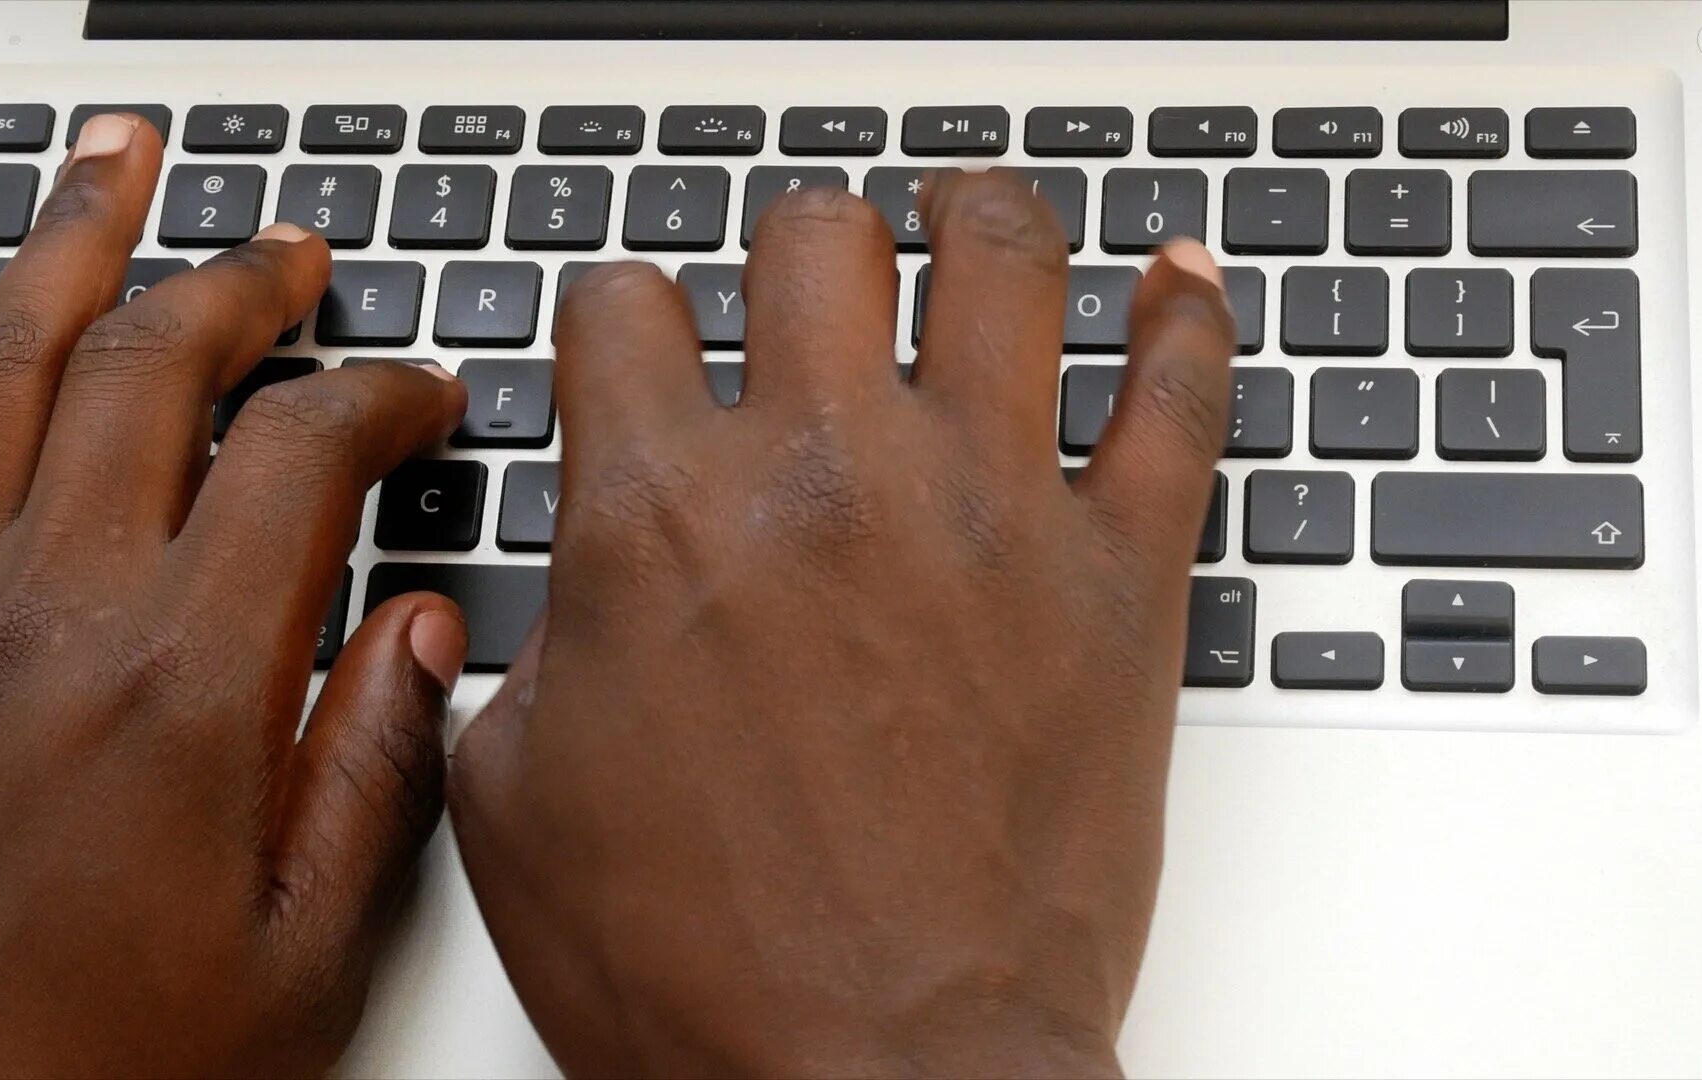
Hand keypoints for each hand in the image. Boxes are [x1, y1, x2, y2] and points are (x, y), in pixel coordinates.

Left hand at [0, 114, 469, 1075]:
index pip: (304, 454)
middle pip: (151, 365)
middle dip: (241, 283)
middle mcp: (45, 613)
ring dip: (73, 249)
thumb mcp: (296, 960)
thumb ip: (374, 774)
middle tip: (292, 254)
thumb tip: (426, 640)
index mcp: (185, 684)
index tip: (419, 399)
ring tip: (121, 170)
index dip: (382, 397)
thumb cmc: (75, 1069)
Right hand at [449, 173, 1234, 1076]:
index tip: (645, 346)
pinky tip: (1171, 285)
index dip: (624, 319)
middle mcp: (827, 478)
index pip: (627, 307)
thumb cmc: (701, 975)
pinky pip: (1181, 397)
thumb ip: (525, 651)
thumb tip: (561, 593)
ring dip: (976, 217)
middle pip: (814, 237)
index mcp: (659, 515)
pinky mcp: (1119, 583)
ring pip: (1002, 259)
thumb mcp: (517, 806)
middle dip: (794, 247)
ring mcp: (989, 514)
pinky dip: (1184, 321)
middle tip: (807, 285)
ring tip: (967, 219)